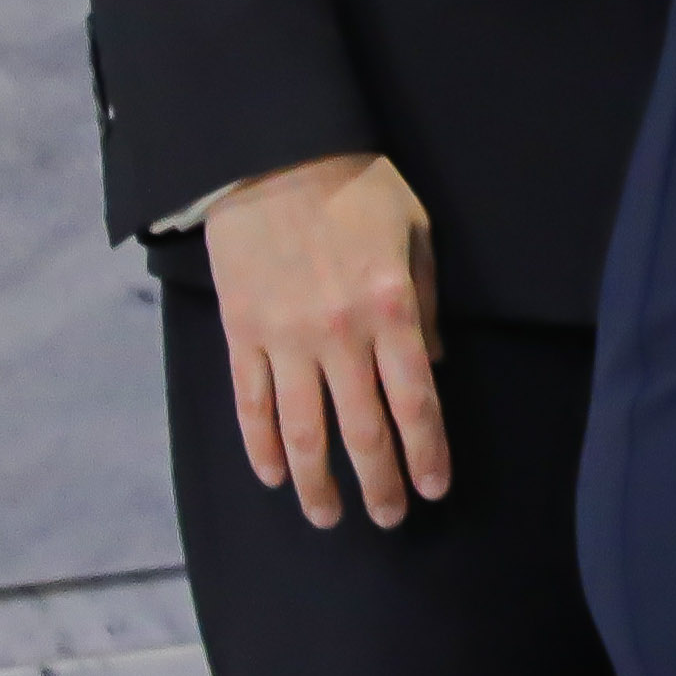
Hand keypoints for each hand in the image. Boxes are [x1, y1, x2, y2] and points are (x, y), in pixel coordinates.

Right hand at [202, 153, 447, 528]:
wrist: (271, 156)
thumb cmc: (357, 188)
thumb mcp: (415, 233)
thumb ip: (428, 303)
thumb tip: (432, 365)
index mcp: (392, 308)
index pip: (416, 400)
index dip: (427, 452)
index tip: (435, 488)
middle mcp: (340, 333)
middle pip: (363, 428)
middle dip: (380, 482)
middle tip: (392, 519)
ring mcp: (284, 337)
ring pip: (302, 430)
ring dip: (318, 481)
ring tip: (329, 517)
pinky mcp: (240, 332)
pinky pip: (250, 402)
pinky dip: (260, 446)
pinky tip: (274, 476)